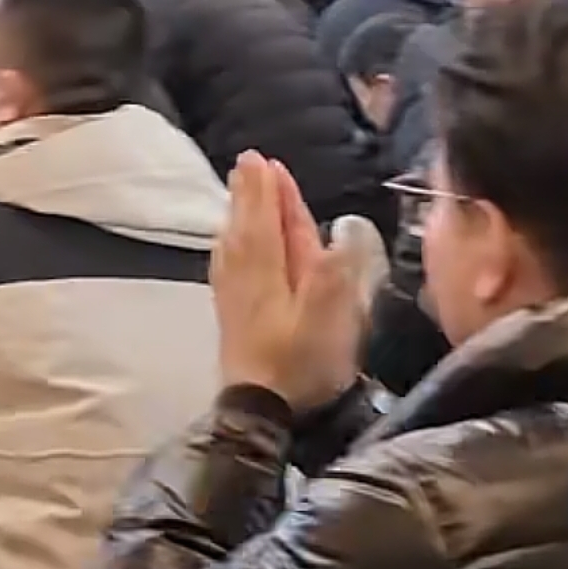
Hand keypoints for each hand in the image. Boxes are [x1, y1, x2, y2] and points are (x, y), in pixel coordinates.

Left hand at [212, 154, 365, 412]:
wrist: (257, 409)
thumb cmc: (299, 360)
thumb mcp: (329, 313)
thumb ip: (332, 266)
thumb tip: (339, 227)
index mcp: (265, 266)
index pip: (266, 216)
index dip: (268, 188)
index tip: (263, 159)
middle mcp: (242, 271)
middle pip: (246, 222)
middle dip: (250, 192)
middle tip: (248, 161)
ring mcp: (231, 292)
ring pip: (234, 240)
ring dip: (240, 212)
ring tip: (241, 190)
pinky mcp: (229, 311)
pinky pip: (228, 261)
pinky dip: (231, 241)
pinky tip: (229, 243)